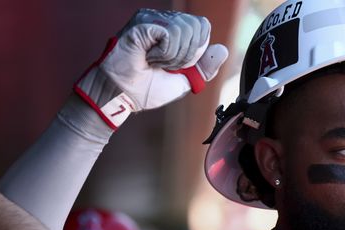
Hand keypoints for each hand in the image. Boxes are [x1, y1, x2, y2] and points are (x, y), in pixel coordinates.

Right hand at [74, 9, 228, 128]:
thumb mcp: (184, 81)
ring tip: (155, 62)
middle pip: (199, 27)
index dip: (197, 51)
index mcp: (174, 31)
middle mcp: (164, 20)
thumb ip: (205, 67)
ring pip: (187, 30)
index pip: (202, 28)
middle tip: (165, 65)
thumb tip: (223, 49)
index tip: (177, 66)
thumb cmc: (146, 88)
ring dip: (174, 56)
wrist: (121, 95)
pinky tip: (149, 58)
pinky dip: (165, 54)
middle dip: (187, 55)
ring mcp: (153, 18)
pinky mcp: (145, 22)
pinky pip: (172, 34)